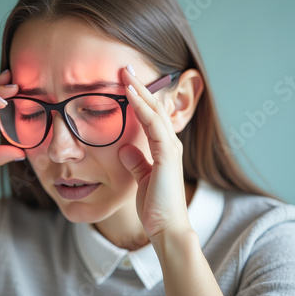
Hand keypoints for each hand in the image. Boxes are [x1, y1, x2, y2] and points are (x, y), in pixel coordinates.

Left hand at [118, 66, 190, 237]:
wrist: (166, 227)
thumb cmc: (155, 205)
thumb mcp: (141, 179)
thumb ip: (135, 163)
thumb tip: (124, 149)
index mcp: (164, 149)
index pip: (150, 116)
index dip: (139, 98)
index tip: (125, 83)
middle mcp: (170, 144)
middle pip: (154, 108)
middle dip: (140, 87)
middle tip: (126, 68)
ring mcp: (170, 148)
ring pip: (155, 111)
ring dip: (140, 90)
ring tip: (126, 73)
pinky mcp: (167, 155)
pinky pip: (153, 124)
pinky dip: (142, 107)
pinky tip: (130, 94)